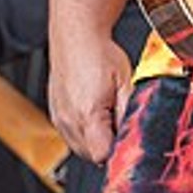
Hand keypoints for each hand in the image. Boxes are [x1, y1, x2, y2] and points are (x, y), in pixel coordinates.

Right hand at [48, 35, 132, 163]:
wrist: (77, 37)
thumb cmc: (101, 54)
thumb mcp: (126, 82)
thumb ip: (131, 112)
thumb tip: (136, 134)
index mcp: (88, 115)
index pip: (103, 155)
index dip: (119, 150)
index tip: (129, 139)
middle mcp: (69, 121)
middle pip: (93, 156)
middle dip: (110, 145)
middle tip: (121, 121)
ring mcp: (60, 120)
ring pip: (82, 149)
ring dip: (98, 140)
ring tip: (107, 113)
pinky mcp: (56, 117)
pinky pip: (73, 137)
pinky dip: (86, 132)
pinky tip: (95, 112)